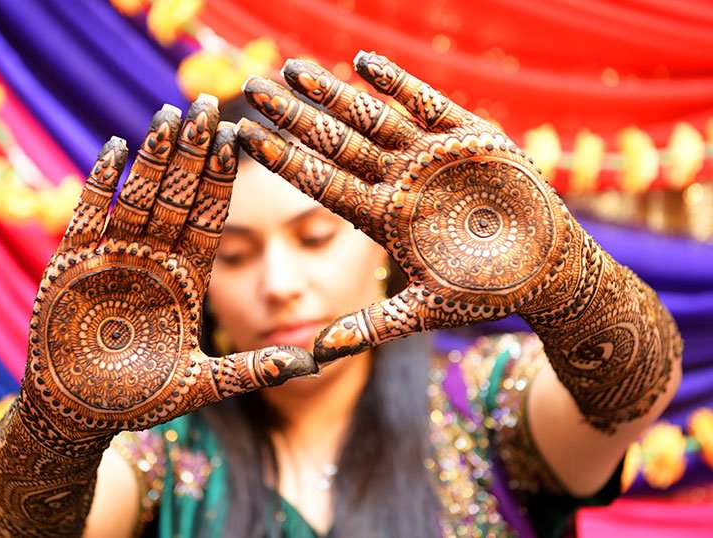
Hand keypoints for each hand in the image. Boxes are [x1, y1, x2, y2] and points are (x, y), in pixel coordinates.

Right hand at [22, 98, 315, 453]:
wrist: (80, 414)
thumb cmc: (142, 400)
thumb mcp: (204, 383)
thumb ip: (253, 370)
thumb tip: (314, 364)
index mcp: (187, 278)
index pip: (208, 218)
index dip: (220, 179)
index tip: (238, 139)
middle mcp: (155, 259)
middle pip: (176, 196)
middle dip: (190, 153)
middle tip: (206, 104)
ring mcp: (115, 257)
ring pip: (137, 196)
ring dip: (151, 157)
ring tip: (168, 116)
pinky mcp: (73, 263)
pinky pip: (89, 216)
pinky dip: (100, 185)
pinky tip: (116, 149)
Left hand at [238, 52, 572, 361]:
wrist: (546, 269)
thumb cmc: (483, 292)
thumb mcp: (422, 311)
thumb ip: (369, 327)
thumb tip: (313, 355)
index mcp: (383, 216)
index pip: (321, 182)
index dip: (283, 160)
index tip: (243, 137)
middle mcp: (398, 181)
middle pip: (335, 143)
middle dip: (294, 116)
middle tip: (251, 87)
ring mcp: (429, 156)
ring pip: (372, 117)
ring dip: (334, 93)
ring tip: (293, 67)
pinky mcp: (468, 136)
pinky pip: (427, 103)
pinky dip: (398, 83)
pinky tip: (363, 63)